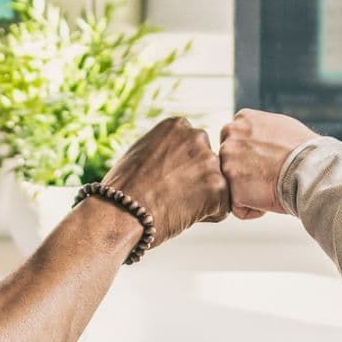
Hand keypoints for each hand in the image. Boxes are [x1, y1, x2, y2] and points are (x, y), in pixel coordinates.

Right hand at [99, 116, 229, 249]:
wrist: (119, 212)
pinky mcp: (218, 188)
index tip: (163, 180)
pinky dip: (208, 217)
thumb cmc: (123, 188)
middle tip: (172, 196)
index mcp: (178, 125)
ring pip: (217, 185)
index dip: (181, 169)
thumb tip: (176, 154)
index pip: (193, 147)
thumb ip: (166, 148)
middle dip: (196, 181)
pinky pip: (222, 208)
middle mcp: (197, 137)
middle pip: (208, 164)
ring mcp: (209, 162)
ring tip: (176, 207)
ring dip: (203, 199)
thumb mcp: (143, 151)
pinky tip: (184, 216)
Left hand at [218, 109, 318, 219]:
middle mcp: (230, 137)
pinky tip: (269, 200)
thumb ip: (260, 130)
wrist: (311, 169)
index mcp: (242, 120)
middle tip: (270, 177)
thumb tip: (258, 137)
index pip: (234, 141)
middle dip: (245, 173)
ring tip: (271, 188)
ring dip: (248, 191)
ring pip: (232, 185)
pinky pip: (236, 206)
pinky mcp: (232, 187)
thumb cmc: (305, 151)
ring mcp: (227, 162)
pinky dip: (252, 209)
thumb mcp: (281, 126)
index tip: (267, 162)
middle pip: (229, 162)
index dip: (250, 157)